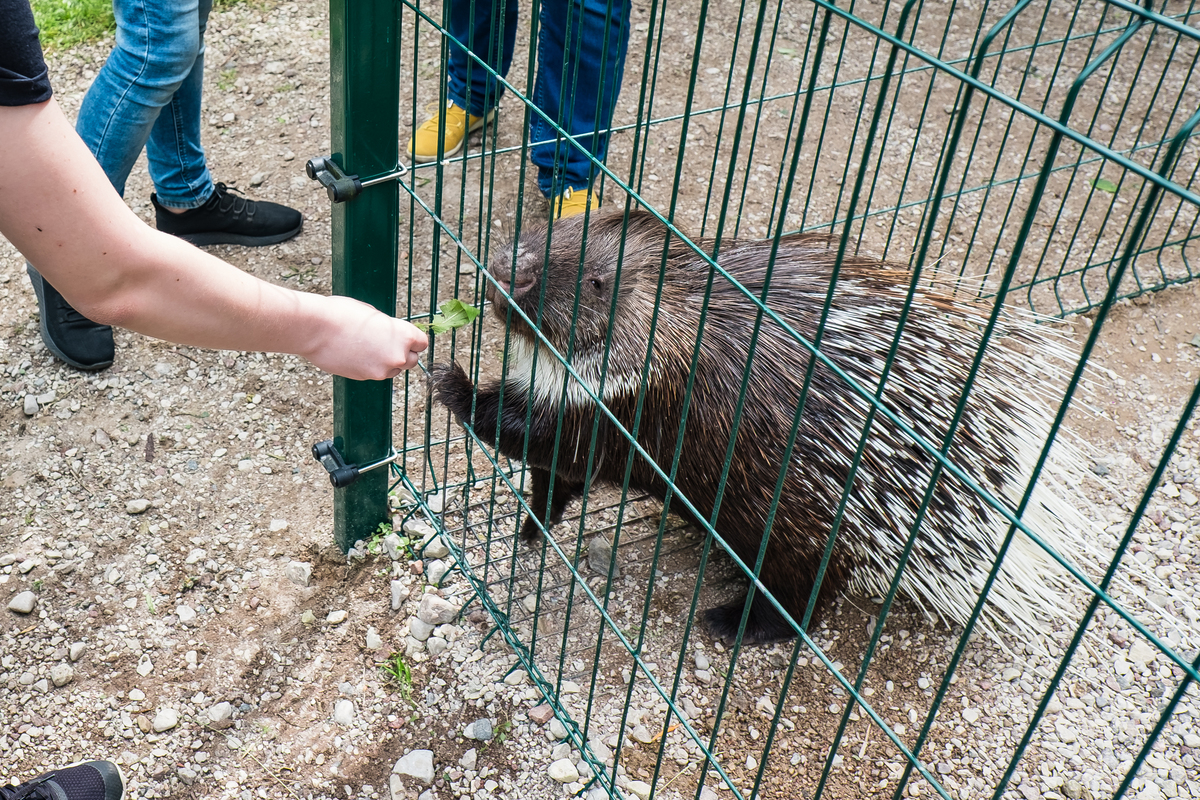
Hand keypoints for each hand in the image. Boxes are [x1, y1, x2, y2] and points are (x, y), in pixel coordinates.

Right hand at [301, 295, 428, 379]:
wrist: (316, 329)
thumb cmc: (342, 314)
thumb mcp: (374, 314)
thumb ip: (389, 328)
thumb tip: (393, 335)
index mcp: (403, 335)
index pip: (422, 343)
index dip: (413, 340)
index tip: (405, 338)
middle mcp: (397, 356)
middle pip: (411, 360)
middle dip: (402, 354)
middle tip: (385, 344)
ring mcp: (381, 370)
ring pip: (393, 370)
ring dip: (385, 362)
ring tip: (366, 347)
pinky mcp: (365, 377)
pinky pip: (375, 373)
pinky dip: (370, 366)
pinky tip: (356, 354)